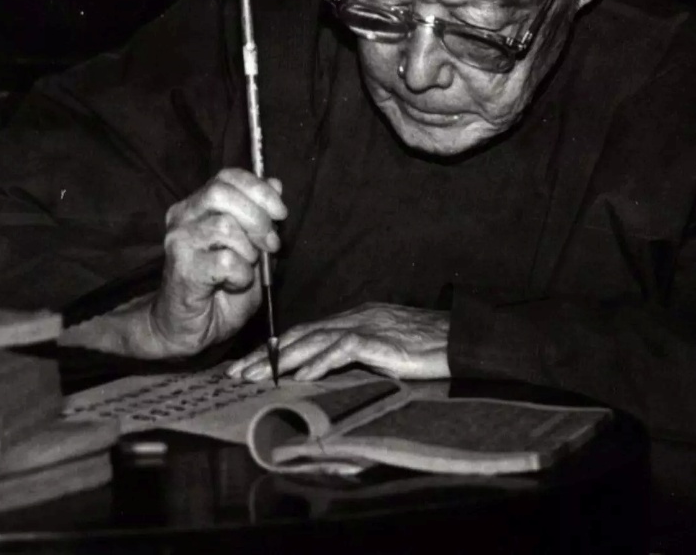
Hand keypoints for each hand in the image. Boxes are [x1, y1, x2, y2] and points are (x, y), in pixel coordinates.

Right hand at [147, 169, 285, 356]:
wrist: (190, 328)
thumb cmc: (220, 289)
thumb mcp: (252, 250)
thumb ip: (262, 218)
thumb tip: (275, 184)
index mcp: (198, 206)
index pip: (227, 177)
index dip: (258, 189)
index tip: (280, 213)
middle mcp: (183, 217)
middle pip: (221, 193)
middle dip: (257, 217)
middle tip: (270, 244)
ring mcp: (179, 241)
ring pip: (224, 226)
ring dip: (249, 251)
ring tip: (246, 268)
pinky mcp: (182, 268)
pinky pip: (225, 261)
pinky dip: (241, 274)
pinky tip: (235, 283)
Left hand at [225, 302, 450, 381]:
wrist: (460, 338)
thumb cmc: (426, 346)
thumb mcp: (383, 348)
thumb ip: (356, 353)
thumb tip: (329, 370)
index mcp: (352, 320)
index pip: (304, 333)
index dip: (273, 348)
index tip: (248, 364)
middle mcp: (353, 319)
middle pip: (299, 335)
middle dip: (264, 355)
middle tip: (236, 373)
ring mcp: (366, 327)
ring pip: (313, 340)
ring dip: (280, 360)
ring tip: (255, 376)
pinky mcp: (380, 340)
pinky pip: (344, 348)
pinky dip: (321, 361)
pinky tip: (302, 374)